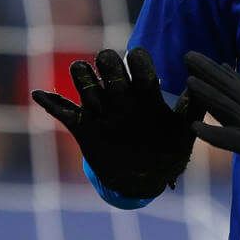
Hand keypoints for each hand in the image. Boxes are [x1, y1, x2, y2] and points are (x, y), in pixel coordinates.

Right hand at [30, 47, 196, 199]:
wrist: (146, 179)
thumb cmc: (170, 151)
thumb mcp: (184, 131)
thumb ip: (194, 107)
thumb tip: (199, 80)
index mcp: (146, 93)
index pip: (138, 63)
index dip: (138, 60)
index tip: (141, 66)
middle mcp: (122, 96)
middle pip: (109, 64)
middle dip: (109, 64)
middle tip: (115, 78)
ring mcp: (102, 111)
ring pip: (86, 82)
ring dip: (85, 81)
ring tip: (92, 93)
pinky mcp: (85, 129)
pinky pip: (63, 112)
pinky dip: (50, 103)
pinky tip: (39, 94)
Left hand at [181, 52, 239, 205]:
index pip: (238, 87)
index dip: (218, 72)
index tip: (200, 59)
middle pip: (232, 89)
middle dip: (209, 71)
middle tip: (188, 55)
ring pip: (231, 108)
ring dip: (209, 94)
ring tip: (189, 80)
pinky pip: (234, 140)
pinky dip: (214, 133)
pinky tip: (196, 128)